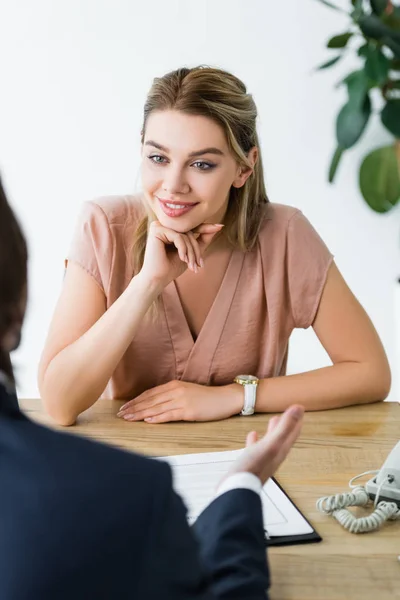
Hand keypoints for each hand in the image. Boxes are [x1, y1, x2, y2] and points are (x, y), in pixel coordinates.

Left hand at [117, 381, 242, 422]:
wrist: (225, 398)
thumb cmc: (206, 397)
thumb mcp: (186, 392)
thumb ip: (171, 396)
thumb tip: (156, 405)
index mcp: (174, 385)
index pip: (149, 394)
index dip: (136, 401)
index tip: (124, 408)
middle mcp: (175, 391)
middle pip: (150, 400)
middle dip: (133, 408)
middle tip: (120, 415)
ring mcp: (182, 400)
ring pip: (156, 408)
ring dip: (140, 414)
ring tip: (128, 419)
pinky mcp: (189, 410)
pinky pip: (169, 414)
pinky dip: (157, 418)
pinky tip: (147, 420)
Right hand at [140, 221, 223, 288]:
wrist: (157, 279)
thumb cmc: (171, 267)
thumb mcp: (191, 253)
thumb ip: (202, 239)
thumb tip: (218, 226)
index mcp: (170, 228)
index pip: (191, 226)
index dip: (205, 228)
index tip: (220, 226)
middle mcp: (164, 224)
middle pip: (189, 231)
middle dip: (196, 249)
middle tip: (199, 265)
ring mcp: (159, 225)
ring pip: (185, 234)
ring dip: (191, 252)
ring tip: (191, 266)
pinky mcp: (156, 229)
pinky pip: (178, 236)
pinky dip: (183, 249)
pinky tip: (182, 259)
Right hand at [221, 405, 303, 486]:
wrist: (237, 488)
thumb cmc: (254, 467)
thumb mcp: (271, 443)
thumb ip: (285, 427)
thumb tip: (299, 409)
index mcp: (281, 450)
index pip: (293, 433)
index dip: (297, 420)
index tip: (299, 409)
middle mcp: (274, 455)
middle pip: (284, 437)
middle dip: (287, 424)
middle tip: (290, 414)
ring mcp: (262, 459)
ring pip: (271, 441)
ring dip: (273, 430)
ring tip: (273, 421)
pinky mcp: (251, 462)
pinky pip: (256, 448)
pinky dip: (256, 440)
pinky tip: (252, 436)